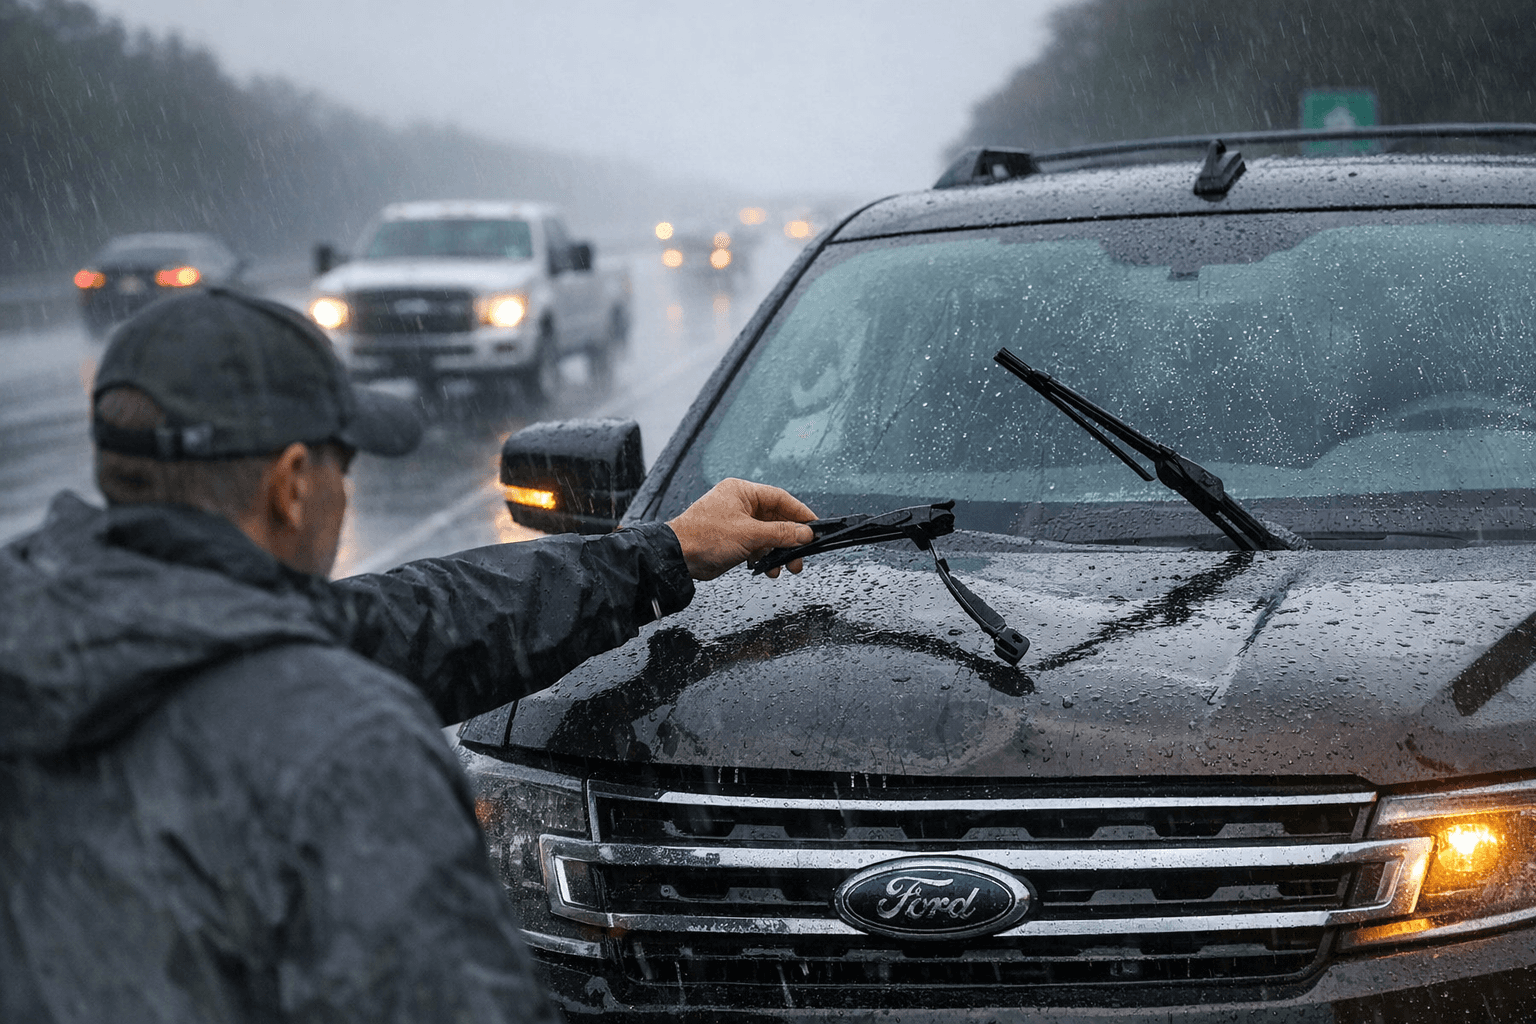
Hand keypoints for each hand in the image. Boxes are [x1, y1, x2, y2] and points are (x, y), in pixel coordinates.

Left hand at [666, 478, 815, 580]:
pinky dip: (764, 557)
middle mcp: (740, 504)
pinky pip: (757, 546)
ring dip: (778, 552)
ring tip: (784, 567)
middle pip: (776, 519)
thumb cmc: (703, 537)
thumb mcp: (749, 535)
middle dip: (790, 539)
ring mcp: (736, 522)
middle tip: (800, 555)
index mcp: (742, 492)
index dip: (800, 513)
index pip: (780, 498)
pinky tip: (765, 568)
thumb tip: (804, 533)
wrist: (677, 558)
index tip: (814, 527)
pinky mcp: (733, 540)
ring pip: (768, 535)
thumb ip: (781, 533)